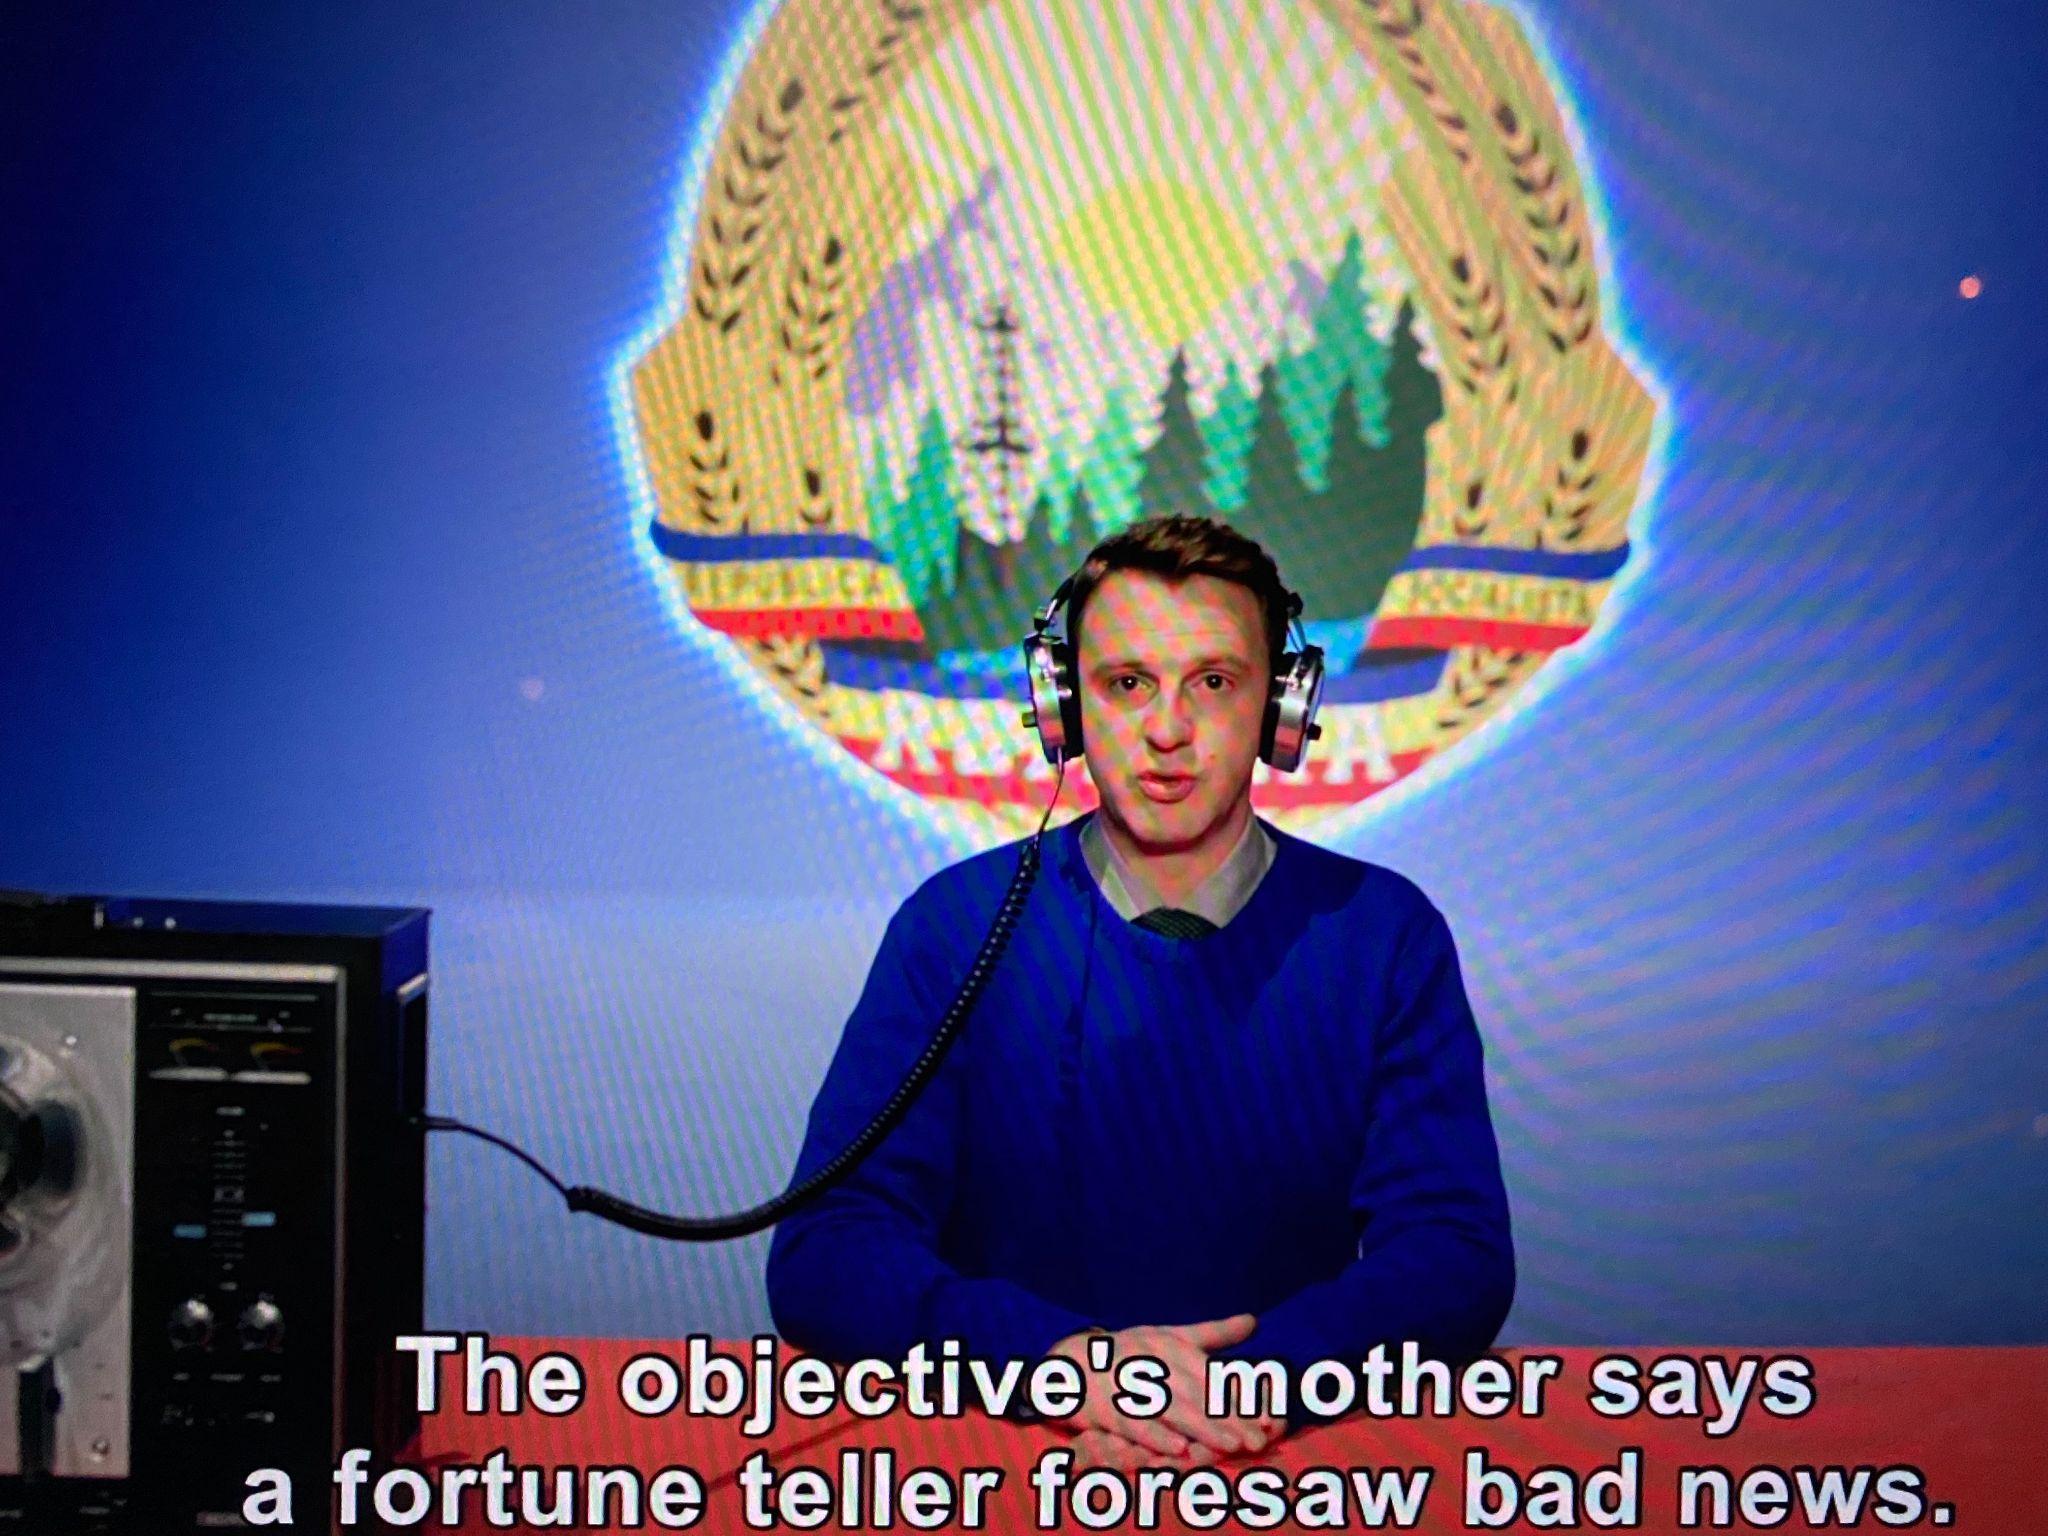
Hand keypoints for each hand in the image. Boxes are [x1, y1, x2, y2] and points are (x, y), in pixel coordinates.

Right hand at [1049, 1314, 1286, 1463]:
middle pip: (1200, 1396)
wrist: (1072, 1360)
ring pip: (1173, 1411)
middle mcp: (1156, 1365)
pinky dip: (1155, 1437)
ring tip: (1232, 1445)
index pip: (1214, 1375)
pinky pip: (1136, 1424)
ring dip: (1202, 1428)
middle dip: (1231, 1418)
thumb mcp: (1170, 1336)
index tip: (1270, 1415)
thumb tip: (1254, 1320)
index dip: (1242, 1397)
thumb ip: (1213, 1334)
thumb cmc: (1130, 1351)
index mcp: (1174, 1348)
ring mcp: (1132, 1387)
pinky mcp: (1110, 1408)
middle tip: (1260, 1439)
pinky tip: (1177, 1451)